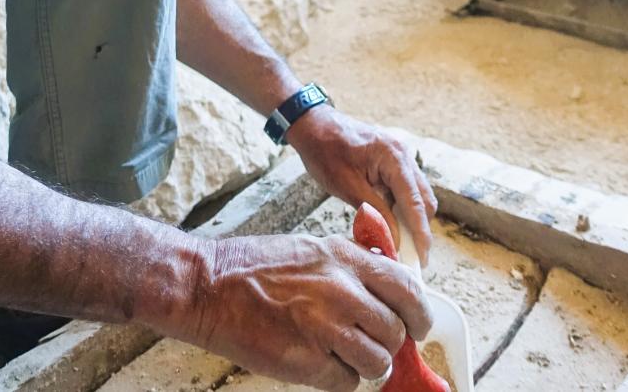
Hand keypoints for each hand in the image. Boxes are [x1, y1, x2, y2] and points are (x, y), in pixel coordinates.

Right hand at [187, 231, 431, 391]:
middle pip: (395, 331)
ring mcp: (326, 327)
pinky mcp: (308, 362)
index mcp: (344, 257)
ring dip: (365, 365)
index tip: (417, 326)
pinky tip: (316, 362)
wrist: (210, 285)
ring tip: (339, 354)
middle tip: (369, 343)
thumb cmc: (255, 267)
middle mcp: (342, 289)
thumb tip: (387, 296)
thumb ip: (351, 269)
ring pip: (377, 362)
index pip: (407, 288)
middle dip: (387, 343)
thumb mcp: (312, 250)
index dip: (417, 313)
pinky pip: (347, 383)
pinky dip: (337, 379)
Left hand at [286, 107, 437, 266]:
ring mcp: (399, 156)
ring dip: (409, 219)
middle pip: (424, 200)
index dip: (421, 234)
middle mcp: (403, 155)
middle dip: (418, 229)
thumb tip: (394, 243)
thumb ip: (375, 214)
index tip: (421, 261)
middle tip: (408, 257)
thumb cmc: (325, 151)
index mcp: (394, 158)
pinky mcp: (392, 160)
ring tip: (397, 243)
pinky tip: (387, 222)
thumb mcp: (348, 187)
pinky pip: (404, 188)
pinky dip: (400, 207)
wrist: (312, 124)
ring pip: (416, 195)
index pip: (416, 203)